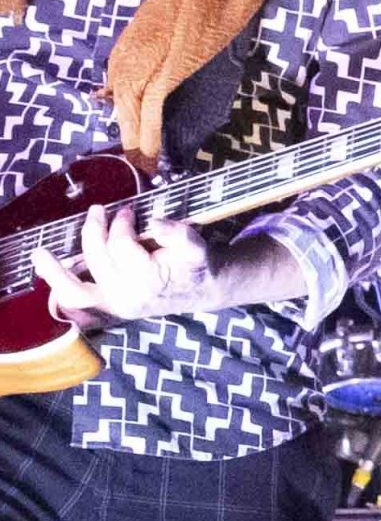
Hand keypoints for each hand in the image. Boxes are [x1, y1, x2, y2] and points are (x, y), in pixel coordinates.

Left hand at [49, 198, 218, 323]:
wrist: (200, 291)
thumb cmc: (195, 265)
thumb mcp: (196, 245)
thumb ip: (178, 233)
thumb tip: (154, 222)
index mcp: (149, 279)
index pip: (121, 245)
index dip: (121, 223)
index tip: (128, 211)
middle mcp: (128, 296)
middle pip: (98, 257)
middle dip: (96, 230)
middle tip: (99, 211)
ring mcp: (115, 305)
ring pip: (75, 291)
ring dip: (54, 273)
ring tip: (40, 253)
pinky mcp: (108, 309)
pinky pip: (76, 303)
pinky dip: (59, 289)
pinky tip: (49, 271)